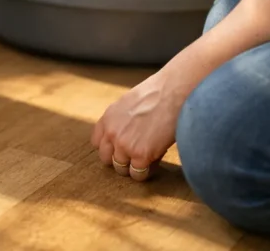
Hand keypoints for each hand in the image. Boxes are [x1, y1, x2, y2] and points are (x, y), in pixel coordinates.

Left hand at [90, 67, 189, 181]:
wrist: (172, 94)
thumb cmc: (157, 95)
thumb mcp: (129, 104)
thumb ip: (121, 121)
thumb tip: (127, 137)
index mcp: (107, 119)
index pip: (97, 143)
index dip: (110, 148)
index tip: (120, 149)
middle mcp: (111, 133)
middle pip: (107, 159)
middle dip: (120, 160)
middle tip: (134, 156)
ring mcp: (124, 146)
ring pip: (121, 169)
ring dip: (133, 167)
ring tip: (146, 160)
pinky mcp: (140, 155)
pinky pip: (138, 174)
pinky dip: (146, 172)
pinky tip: (155, 162)